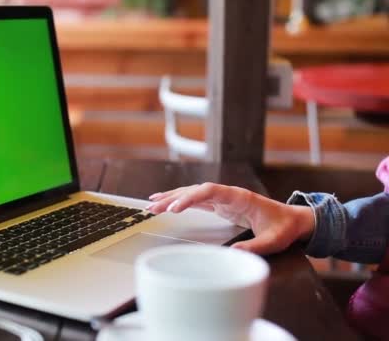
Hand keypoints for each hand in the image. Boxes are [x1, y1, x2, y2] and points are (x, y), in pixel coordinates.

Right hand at [146, 183, 314, 254]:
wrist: (292, 220)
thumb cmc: (283, 228)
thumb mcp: (273, 240)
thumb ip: (255, 246)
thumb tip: (234, 254)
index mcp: (239, 197)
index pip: (209, 191)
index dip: (190, 198)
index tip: (175, 208)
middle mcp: (228, 194)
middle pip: (195, 190)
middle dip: (173, 198)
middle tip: (153, 207)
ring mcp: (223, 198)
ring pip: (192, 193)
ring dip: (172, 198)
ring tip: (151, 205)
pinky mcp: (220, 205)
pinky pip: (196, 200)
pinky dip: (180, 201)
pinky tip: (167, 204)